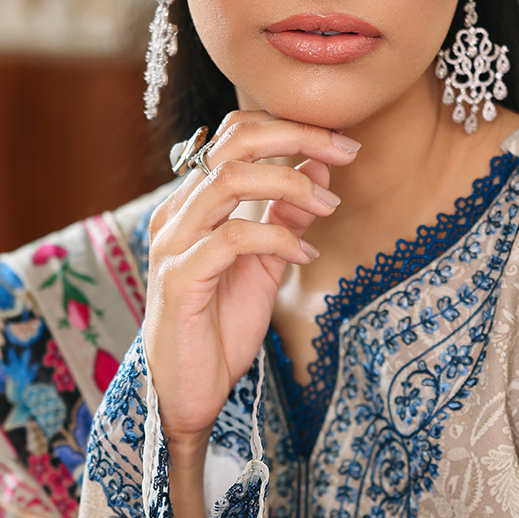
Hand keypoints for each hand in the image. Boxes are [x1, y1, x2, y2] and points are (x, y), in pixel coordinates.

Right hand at [143, 111, 358, 447]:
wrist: (190, 390)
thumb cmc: (220, 326)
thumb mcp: (264, 264)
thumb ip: (284, 215)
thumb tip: (319, 167)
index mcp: (193, 202)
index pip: (233, 136)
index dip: (289, 127)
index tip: (341, 142)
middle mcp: (176, 213)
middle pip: (231, 144)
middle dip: (296, 137)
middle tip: (346, 151)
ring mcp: (173, 244)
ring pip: (227, 180)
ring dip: (290, 184)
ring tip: (329, 205)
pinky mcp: (179, 279)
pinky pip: (231, 238)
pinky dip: (277, 238)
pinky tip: (305, 253)